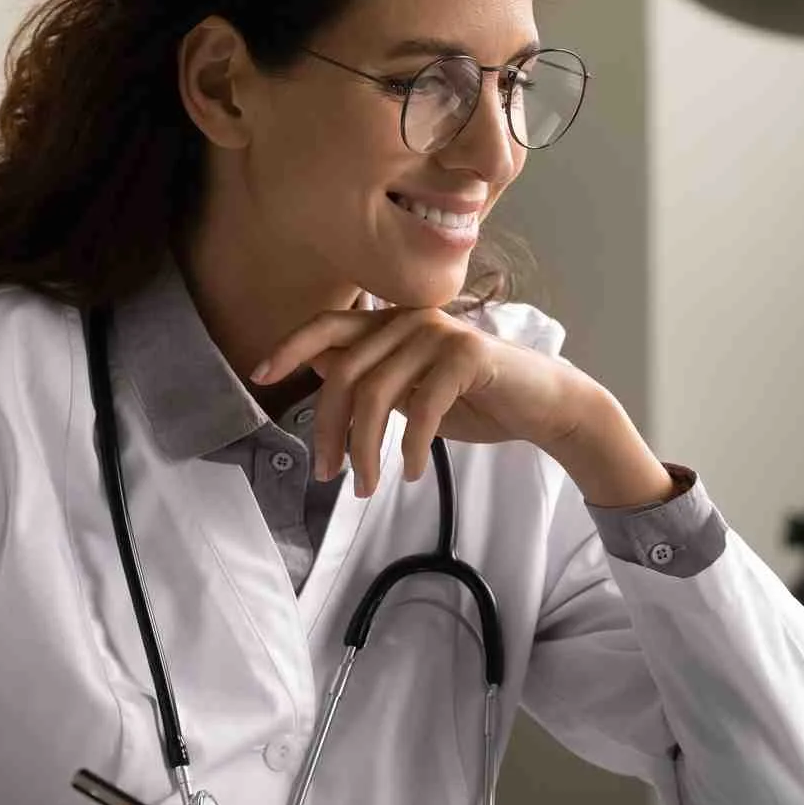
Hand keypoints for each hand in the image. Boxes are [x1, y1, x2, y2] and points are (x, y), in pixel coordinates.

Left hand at [252, 307, 674, 507]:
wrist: (543, 406)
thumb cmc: (474, 401)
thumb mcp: (411, 392)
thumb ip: (371, 378)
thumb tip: (319, 370)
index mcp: (393, 322)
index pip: (329, 325)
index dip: (291, 346)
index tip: (259, 375)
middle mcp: (411, 318)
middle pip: (346, 372)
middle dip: (331, 431)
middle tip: (329, 475)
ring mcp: (440, 332)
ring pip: (377, 395)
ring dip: (367, 450)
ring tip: (368, 486)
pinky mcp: (468, 356)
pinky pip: (422, 408)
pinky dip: (413, 447)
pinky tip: (415, 471)